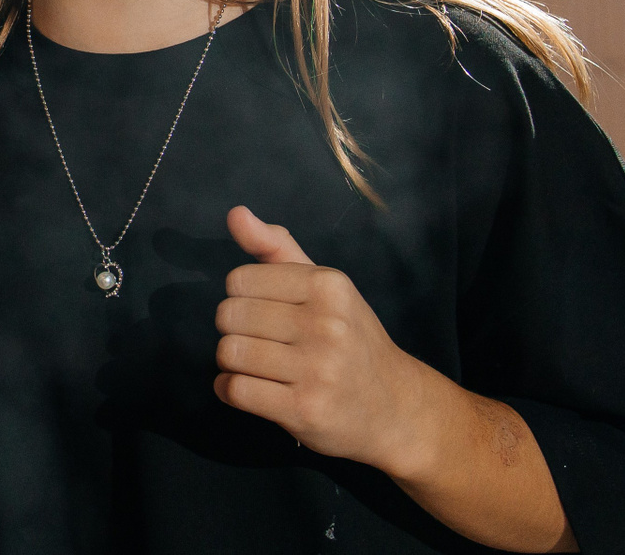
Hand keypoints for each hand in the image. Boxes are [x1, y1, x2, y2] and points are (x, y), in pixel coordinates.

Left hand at [213, 208, 575, 550]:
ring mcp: (318, 370)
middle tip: (263, 342)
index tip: (267, 312)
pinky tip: (249, 389)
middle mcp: (327, 324)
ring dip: (232, 363)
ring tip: (258, 367)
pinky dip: (228, 390)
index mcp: (329, 285)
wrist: (396, 407)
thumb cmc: (351, 339)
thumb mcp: (324, 286)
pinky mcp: (305, 409)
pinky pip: (235, 390)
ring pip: (229, 353)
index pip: (239, 280)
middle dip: (235, 330)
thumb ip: (276, 248)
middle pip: (229, 316)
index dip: (242, 298)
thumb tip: (236, 213)